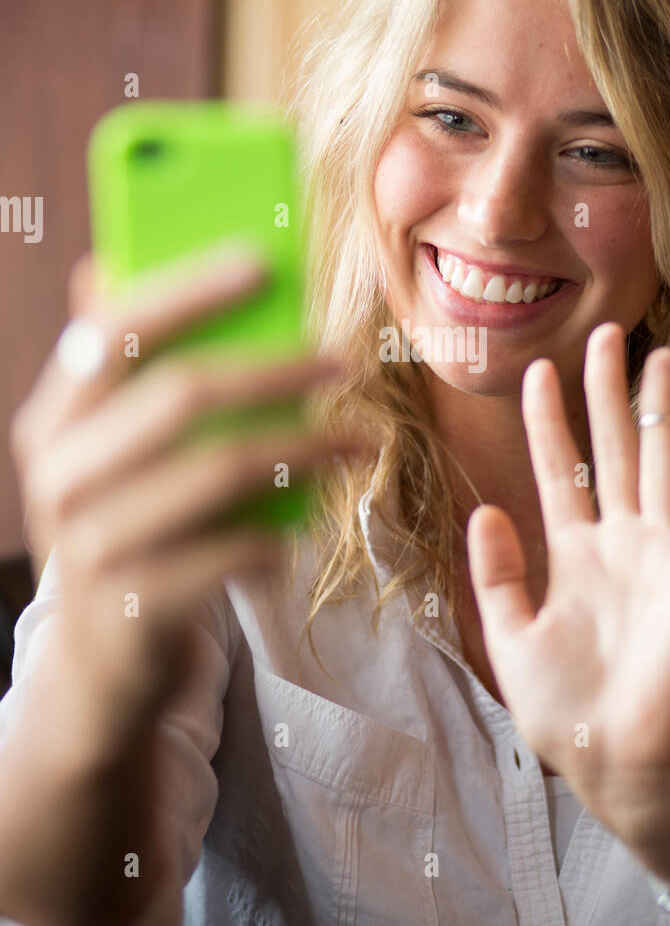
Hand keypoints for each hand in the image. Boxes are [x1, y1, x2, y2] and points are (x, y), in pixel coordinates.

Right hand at [9, 242, 366, 750]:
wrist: (100, 663)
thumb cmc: (127, 529)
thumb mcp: (108, 452)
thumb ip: (118, 368)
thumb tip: (109, 262)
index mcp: (53, 418)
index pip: (115, 330)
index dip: (190, 289)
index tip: (264, 262)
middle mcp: (60, 474)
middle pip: (182, 392)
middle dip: (277, 368)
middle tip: (345, 358)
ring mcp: (93, 544)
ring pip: (222, 468)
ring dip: (308, 446)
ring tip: (361, 439)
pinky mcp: (138, 604)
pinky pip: (236, 547)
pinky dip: (280, 532)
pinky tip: (296, 528)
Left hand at [466, 322, 669, 845]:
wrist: (617, 763)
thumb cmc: (564, 712)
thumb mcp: (510, 638)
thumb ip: (496, 575)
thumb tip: (485, 509)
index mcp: (573, 556)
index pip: (559, 470)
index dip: (549, 420)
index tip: (534, 371)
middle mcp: (619, 543)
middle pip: (612, 449)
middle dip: (605, 392)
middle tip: (602, 333)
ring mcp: (662, 554)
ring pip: (660, 462)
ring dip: (658, 408)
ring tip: (657, 352)